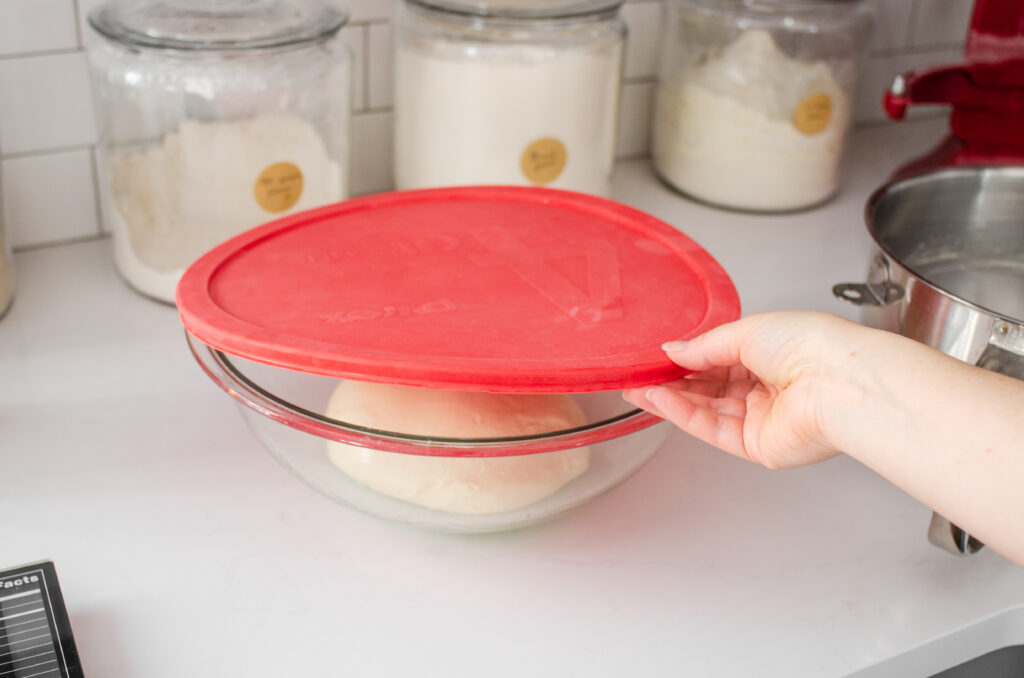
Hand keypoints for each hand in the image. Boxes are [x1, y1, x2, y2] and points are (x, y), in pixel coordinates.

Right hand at [624, 312, 869, 468]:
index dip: (686, 359)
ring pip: (706, 410)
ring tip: (639, 388)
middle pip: (709, 387)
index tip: (656, 357)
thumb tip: (673, 350)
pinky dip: (683, 415)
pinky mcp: (757, 446)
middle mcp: (767, 388)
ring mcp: (761, 419)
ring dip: (671, 399)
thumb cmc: (810, 346)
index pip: (719, 359)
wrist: (838, 382)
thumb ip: (704, 346)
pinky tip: (659, 400)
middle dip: (673, 381)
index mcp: (771, 355)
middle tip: (639, 375)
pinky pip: (712, 429)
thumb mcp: (746, 331)